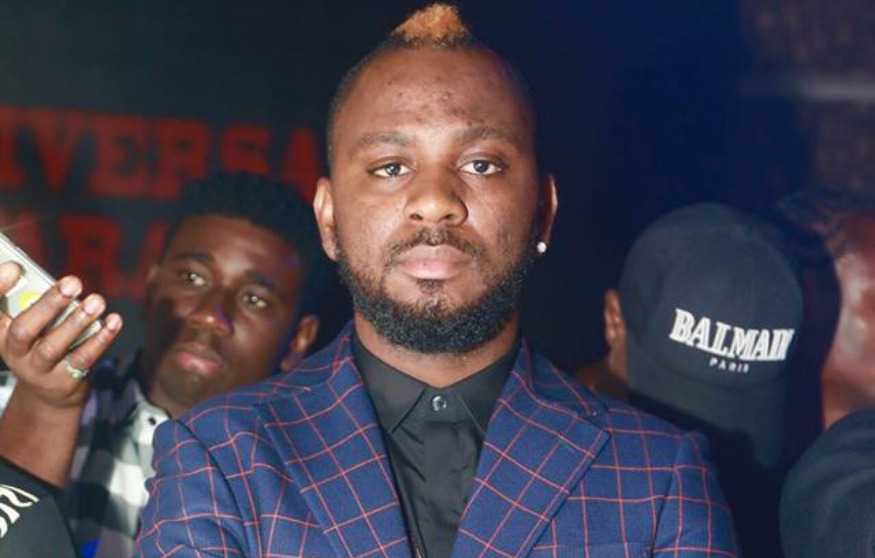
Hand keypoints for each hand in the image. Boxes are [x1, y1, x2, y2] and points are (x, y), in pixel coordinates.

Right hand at [0, 261, 122, 409]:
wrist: (49, 391)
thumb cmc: (41, 342)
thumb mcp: (33, 323)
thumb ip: (38, 301)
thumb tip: (63, 283)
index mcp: (0, 331)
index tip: (14, 266)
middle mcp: (13, 351)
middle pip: (23, 329)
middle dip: (49, 304)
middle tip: (73, 282)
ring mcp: (37, 369)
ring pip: (54, 346)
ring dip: (77, 321)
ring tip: (97, 301)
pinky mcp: (63, 381)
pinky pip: (83, 358)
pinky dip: (100, 339)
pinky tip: (113, 321)